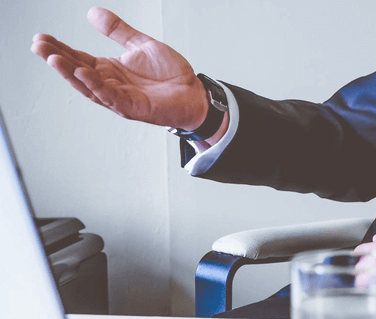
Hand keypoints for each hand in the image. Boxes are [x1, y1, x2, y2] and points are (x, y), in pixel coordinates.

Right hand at [31, 8, 207, 128]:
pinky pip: (111, 96)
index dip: (60, 49)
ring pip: (89, 86)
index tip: (41, 38)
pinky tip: (84, 73)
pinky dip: (96, 85)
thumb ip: (118, 31)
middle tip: (38, 46)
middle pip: (78, 72)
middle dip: (57, 60)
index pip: (78, 58)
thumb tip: (93, 12)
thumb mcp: (141, 45)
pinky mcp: (134, 107)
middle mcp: (110, 85)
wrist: (195, 92)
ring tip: (53, 59)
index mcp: (110, 70)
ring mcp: (120, 98)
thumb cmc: (171, 74)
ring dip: (70, 73)